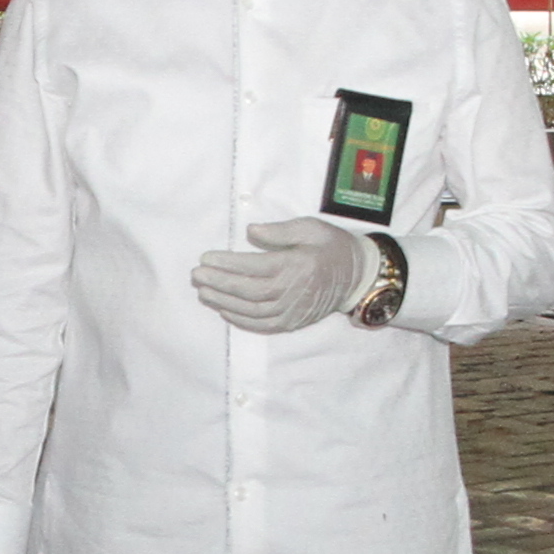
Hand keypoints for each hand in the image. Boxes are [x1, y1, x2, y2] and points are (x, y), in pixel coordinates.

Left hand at [190, 216, 373, 335]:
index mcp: (295, 265)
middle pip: (247, 291)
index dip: (227, 264)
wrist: (355, 276)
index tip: (206, 257)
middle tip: (197, 276)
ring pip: (251, 311)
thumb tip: (250, 231)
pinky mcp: (292, 322)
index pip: (253, 266)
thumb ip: (280, 231)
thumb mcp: (310, 228)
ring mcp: (292, 310)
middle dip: (218, 284)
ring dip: (224, 303)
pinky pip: (262, 325)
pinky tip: (225, 310)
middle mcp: (292, 291)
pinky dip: (241, 320)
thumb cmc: (330, 247)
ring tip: (204, 293)